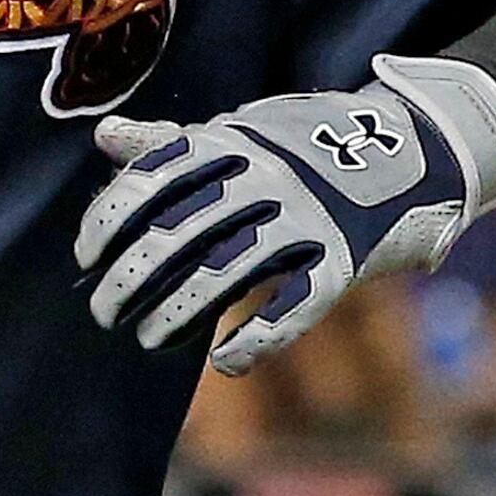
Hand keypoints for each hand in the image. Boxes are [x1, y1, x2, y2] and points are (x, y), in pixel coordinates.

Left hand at [77, 54, 495, 373]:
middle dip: (131, 277)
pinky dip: (257, 339)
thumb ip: (170, 144)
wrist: (411, 144)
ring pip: (226, 274)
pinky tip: (223, 363)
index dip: (107, 221)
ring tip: (147, 337)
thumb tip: (104, 135)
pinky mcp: (344, 257)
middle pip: (177, 233)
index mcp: (227, 141)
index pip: (147, 182)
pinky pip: (295, 306)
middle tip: (101, 311)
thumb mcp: (237, 132)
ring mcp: (306, 216)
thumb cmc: (301, 144)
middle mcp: (262, 176)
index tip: (84, 257)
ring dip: (178, 312)